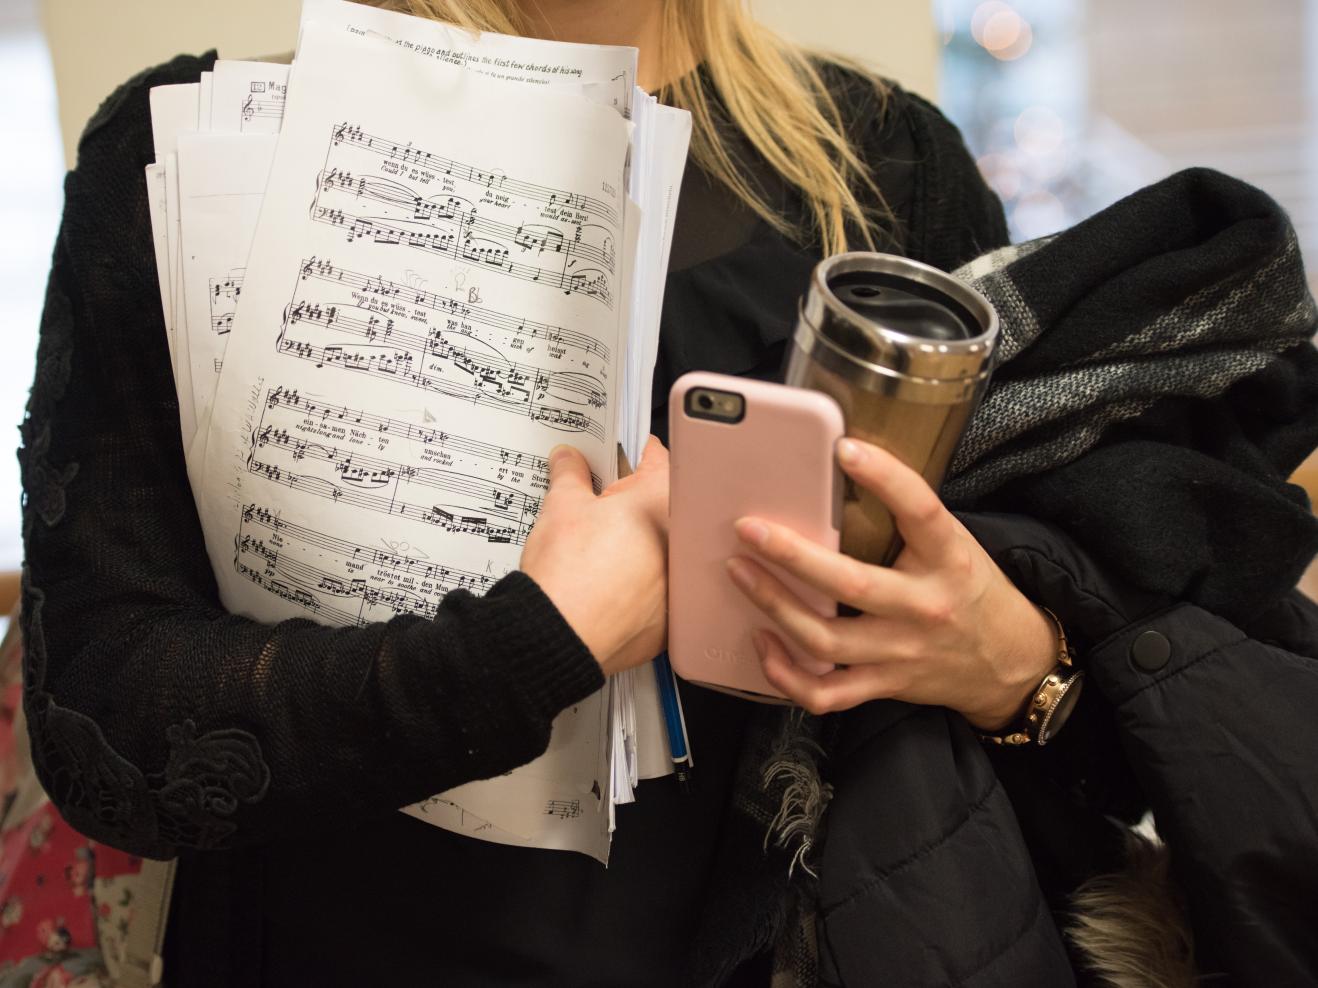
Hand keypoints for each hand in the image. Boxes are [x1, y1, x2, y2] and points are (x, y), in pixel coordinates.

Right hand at [521, 436, 668, 676]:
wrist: (559, 637)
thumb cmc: (565, 572)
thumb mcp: (561, 506)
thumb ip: (570, 474)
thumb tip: (569, 459)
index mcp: (661, 502)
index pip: (656, 458)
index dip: (631, 454)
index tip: (618, 458)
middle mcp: (680, 541)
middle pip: (659, 509)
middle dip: (633, 506)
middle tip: (600, 512)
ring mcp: (678, 582)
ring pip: (660, 552)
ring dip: (639, 547)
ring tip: (601, 554)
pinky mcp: (669, 618)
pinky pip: (658, 591)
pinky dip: (639, 586)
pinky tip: (609, 588)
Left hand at [725, 438, 1056, 726]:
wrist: (1010, 662)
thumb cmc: (969, 589)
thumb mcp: (952, 544)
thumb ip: (905, 519)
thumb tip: (838, 474)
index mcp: (947, 559)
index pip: (921, 511)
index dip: (885, 477)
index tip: (844, 448)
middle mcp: (924, 607)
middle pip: (851, 585)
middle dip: (793, 556)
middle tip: (748, 528)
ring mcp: (902, 653)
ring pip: (826, 641)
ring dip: (774, 606)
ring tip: (739, 572)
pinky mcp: (885, 686)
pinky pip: (826, 694)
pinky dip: (786, 674)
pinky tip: (762, 643)